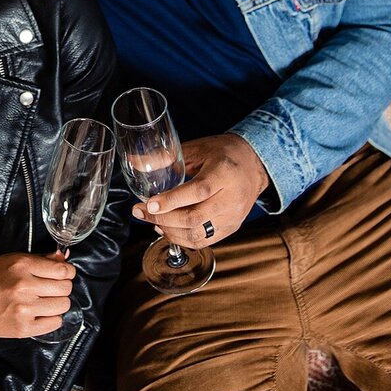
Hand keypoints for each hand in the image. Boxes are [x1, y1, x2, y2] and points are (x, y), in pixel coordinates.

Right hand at [0, 250, 74, 337]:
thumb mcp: (13, 260)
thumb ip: (40, 259)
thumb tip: (64, 257)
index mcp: (22, 266)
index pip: (62, 270)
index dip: (68, 272)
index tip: (65, 274)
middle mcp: (24, 287)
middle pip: (65, 288)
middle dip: (63, 288)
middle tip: (53, 289)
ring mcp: (24, 309)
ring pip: (63, 305)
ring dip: (58, 303)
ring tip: (46, 301)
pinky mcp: (24, 327)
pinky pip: (55, 323)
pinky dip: (52, 318)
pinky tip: (41, 313)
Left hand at [132, 133, 268, 246]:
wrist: (254, 165)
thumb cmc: (225, 153)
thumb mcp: (198, 148)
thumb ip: (168, 157)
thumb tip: (137, 162)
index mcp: (225, 172)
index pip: (198, 191)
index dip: (172, 201)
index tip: (150, 204)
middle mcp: (232, 198)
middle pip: (195, 218)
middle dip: (162, 219)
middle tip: (140, 212)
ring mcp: (233, 216)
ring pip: (198, 234)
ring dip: (169, 231)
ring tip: (152, 220)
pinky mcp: (232, 228)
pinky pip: (204, 241)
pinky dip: (182, 239)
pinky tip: (167, 229)